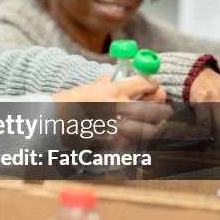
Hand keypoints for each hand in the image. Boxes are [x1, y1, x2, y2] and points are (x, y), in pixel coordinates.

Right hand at [53, 75, 171, 151]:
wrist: (55, 122)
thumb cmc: (70, 102)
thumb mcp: (91, 87)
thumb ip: (108, 82)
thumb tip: (121, 77)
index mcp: (115, 90)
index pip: (147, 83)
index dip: (154, 85)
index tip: (154, 87)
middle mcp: (120, 107)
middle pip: (155, 105)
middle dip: (162, 106)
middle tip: (164, 108)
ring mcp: (118, 126)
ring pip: (150, 128)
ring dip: (156, 126)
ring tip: (158, 124)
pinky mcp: (115, 142)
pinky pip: (136, 142)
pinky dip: (140, 140)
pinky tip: (139, 136)